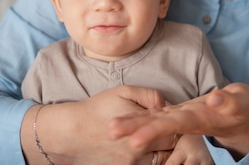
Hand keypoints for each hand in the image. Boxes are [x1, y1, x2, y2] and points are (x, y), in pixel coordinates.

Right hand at [21, 85, 175, 164]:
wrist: (73, 132)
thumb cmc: (98, 108)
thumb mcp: (124, 91)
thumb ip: (150, 96)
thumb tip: (167, 105)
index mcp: (143, 126)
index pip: (174, 131)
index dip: (176, 125)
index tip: (175, 120)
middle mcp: (139, 147)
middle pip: (170, 148)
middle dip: (173, 139)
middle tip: (172, 131)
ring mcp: (132, 162)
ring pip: (161, 160)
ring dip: (164, 151)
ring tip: (161, 141)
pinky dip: (151, 159)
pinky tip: (147, 149)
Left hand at [108, 83, 248, 159]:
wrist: (240, 115)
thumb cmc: (240, 106)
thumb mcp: (240, 101)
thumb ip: (229, 101)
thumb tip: (215, 98)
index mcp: (198, 118)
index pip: (172, 124)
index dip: (154, 130)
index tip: (135, 140)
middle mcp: (185, 120)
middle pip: (157, 125)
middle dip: (135, 129)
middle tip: (111, 131)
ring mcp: (179, 118)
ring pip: (153, 121)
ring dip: (132, 125)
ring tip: (111, 128)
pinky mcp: (177, 113)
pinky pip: (156, 116)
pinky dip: (140, 119)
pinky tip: (124, 122)